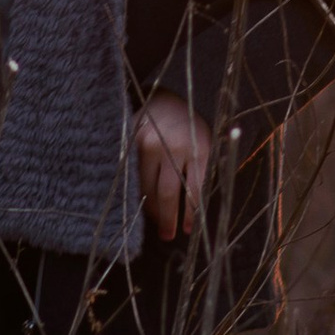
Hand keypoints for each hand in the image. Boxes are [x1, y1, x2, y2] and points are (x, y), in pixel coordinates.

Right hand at [134, 94, 212, 243]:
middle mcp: (172, 146)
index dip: (189, 214)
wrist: (161, 99)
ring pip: (146, 187)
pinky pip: (131, 176)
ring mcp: (148, 144)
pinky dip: (135, 192)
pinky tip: (139, 201)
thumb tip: (195, 211)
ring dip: (149, 208)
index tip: (186, 230)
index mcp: (198, 147)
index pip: (193, 190)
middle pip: (167, 192)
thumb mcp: (204, 143)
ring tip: (154, 220)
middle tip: (167, 235)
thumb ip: (201, 171)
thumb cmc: (188, 126)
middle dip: (167, 218)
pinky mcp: (130, 142)